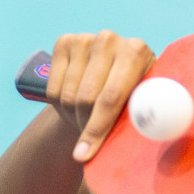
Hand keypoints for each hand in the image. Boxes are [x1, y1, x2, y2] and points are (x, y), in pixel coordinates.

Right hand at [43, 30, 154, 161]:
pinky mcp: (65, 41)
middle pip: (86, 97)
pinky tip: (74, 103)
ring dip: (74, 116)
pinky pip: (53, 88)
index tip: (85, 154)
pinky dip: (59, 104)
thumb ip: (135, 121)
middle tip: (92, 141)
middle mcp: (110, 40)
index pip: (112, 96)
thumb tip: (117, 153)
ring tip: (88, 118)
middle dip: (86, 125)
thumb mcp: (140, 107)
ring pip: (68, 95)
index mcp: (137, 52)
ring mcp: (86, 38)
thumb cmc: (132, 98)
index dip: (98, 127)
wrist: (110, 77)